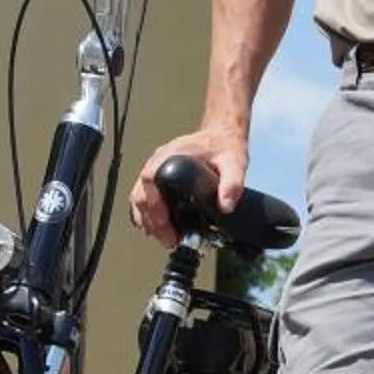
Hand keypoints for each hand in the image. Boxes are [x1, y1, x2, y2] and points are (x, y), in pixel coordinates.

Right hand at [129, 121, 249, 244]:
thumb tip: (226, 207)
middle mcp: (158, 161)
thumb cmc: (224, 145)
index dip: (153, 205)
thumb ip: (232, 184)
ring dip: (148, 220)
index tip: (164, 224)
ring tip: (166, 238)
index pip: (149, 180)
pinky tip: (158, 228)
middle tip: (170, 240)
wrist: (221, 133)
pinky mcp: (158, 175)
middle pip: (141, 194)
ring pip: (139, 197)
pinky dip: (148, 214)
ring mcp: (155, 167)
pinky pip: (144, 196)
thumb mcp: (234, 162)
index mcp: (171, 155)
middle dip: (152, 221)